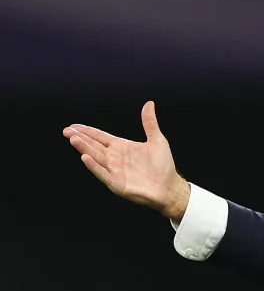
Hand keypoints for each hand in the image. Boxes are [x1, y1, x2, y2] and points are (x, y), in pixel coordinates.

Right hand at [63, 101, 190, 220]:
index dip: (87, 131)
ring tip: (73, 139)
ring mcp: (114, 171)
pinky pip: (103, 173)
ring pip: (95, 157)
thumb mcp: (157, 141)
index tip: (73, 126)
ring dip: (84, 148)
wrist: (169, 187)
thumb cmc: (164, 165)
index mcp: (121, 147)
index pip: (100, 137)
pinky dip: (94, 166)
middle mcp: (115, 158)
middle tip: (66, 130)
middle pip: (94, 146)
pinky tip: (85, 157)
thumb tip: (149, 103)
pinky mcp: (117, 183)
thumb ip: (150, 123)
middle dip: (80, 138)